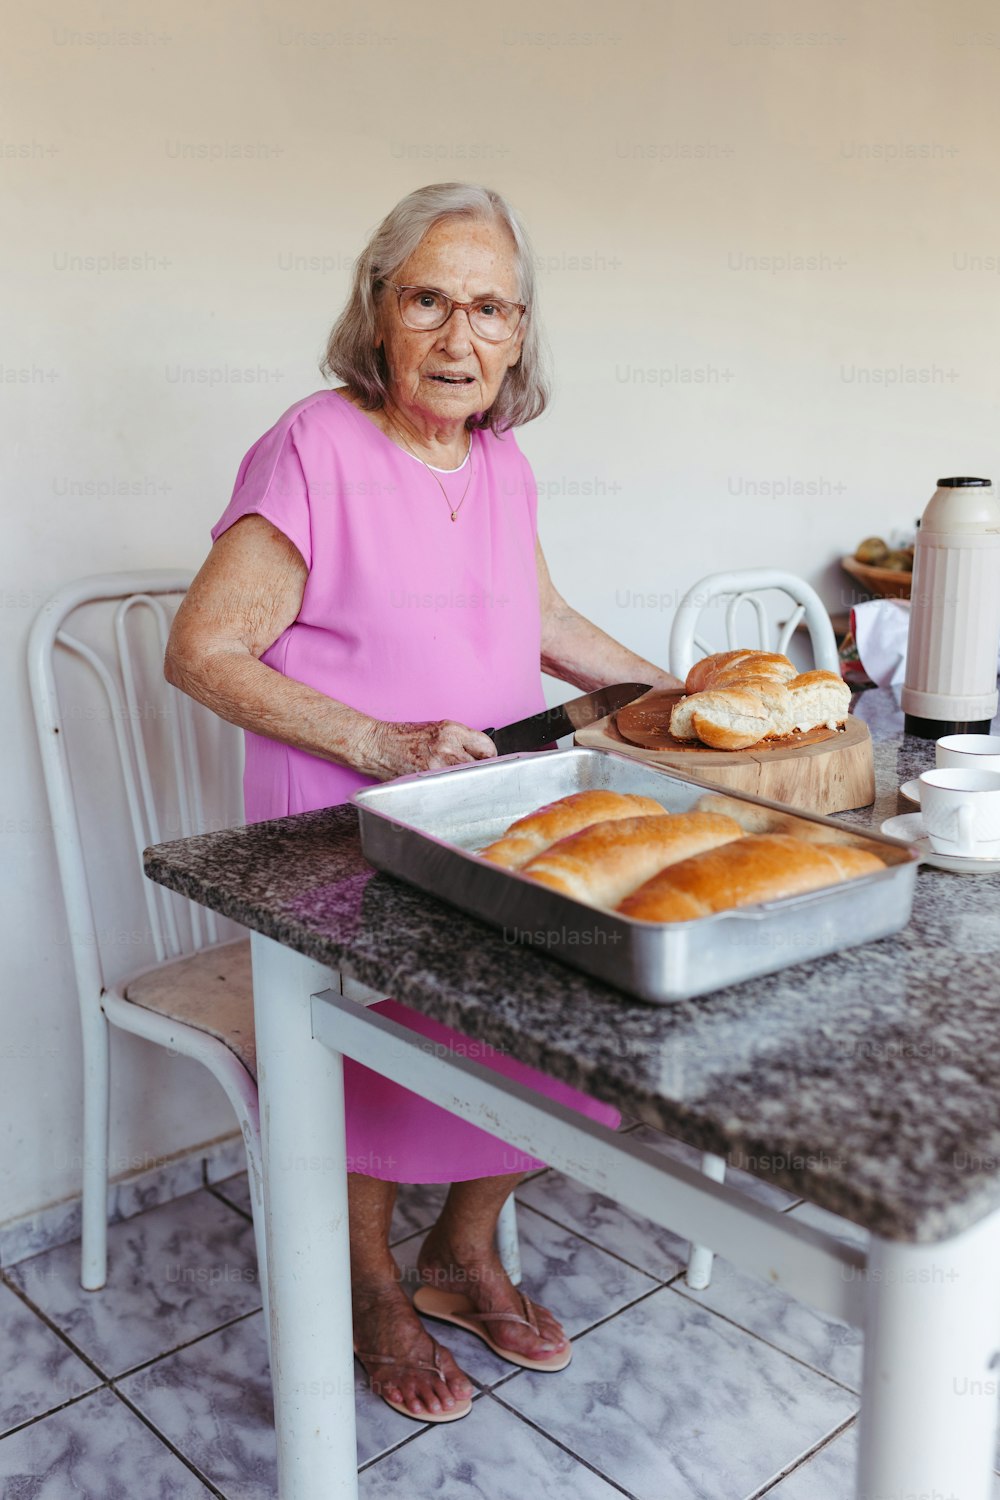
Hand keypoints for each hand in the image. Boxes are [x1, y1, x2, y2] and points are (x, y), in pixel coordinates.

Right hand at [360, 718, 497, 780]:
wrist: (377, 746)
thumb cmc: (404, 738)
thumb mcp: (436, 729)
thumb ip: (460, 741)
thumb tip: (481, 757)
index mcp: (452, 730)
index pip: (487, 747)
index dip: (488, 756)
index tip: (486, 762)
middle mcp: (448, 746)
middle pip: (482, 766)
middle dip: (480, 772)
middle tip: (475, 776)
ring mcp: (439, 765)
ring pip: (469, 780)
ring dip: (467, 783)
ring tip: (458, 783)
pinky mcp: (429, 780)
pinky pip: (452, 789)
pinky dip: (452, 790)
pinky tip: (445, 788)